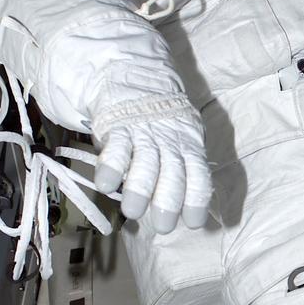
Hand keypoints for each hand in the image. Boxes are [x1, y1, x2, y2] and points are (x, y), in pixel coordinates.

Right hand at [91, 91, 211, 233]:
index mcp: (189, 148)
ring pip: (144, 165)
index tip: (194, 222)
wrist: (136, 79)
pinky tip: (105, 186)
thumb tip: (185, 207)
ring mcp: (143, 135)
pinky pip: (115, 148)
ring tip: (133, 211)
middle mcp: (169, 144)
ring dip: (139, 190)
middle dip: (169, 202)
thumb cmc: (163, 122)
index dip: (197, 200)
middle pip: (172, 175)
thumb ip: (183, 167)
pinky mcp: (118, 128)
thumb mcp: (184, 138)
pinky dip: (110, 167)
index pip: (198, 176)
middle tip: (163, 225)